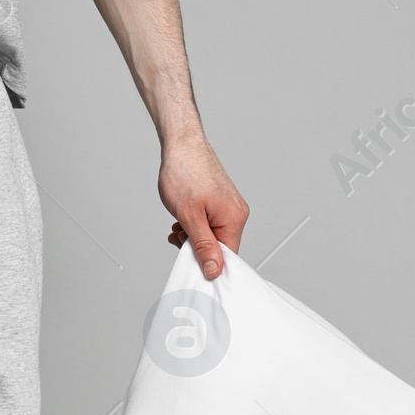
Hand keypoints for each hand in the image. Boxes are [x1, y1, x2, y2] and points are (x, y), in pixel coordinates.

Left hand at [160, 135, 248, 278]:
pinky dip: (195, 224)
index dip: (208, 263)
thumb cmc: (185, 172)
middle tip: (178, 238)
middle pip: (220, 246)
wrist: (181, 144)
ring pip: (212, 234)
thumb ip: (203, 245)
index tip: (190, 262)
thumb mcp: (190, 216)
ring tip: (178, 225)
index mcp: (234, 218)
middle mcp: (236, 212)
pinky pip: (210, 222)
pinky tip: (182, 218)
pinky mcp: (220, 200)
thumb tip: (214, 270)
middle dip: (197, 247)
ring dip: (193, 235)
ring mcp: (229, 205)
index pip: (228, 256)